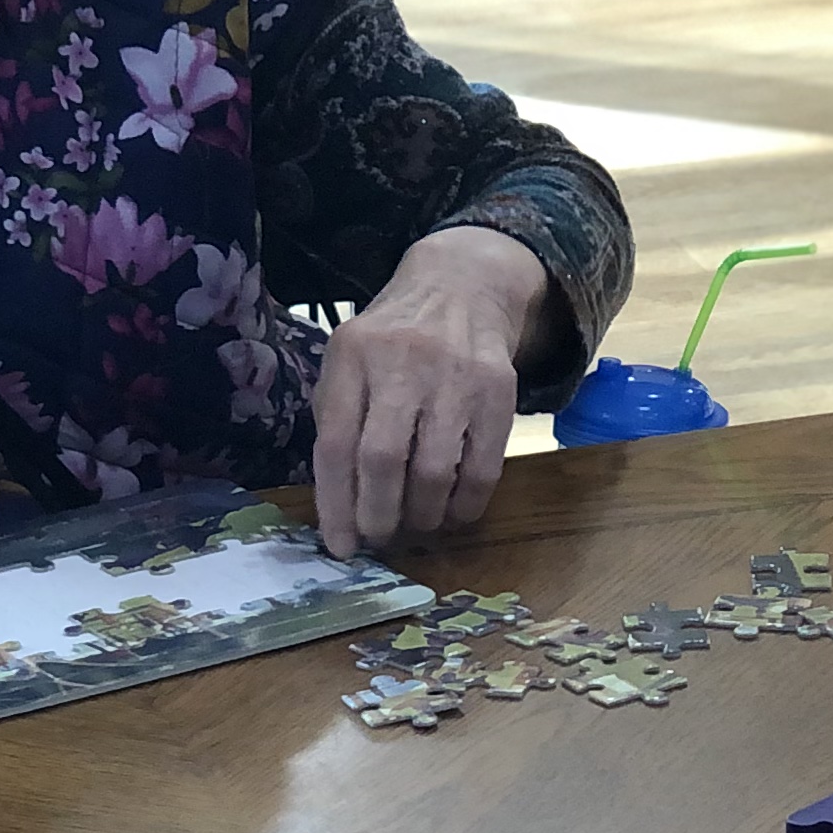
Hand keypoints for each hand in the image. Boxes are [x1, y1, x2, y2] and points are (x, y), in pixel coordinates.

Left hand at [313, 226, 548, 556]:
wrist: (461, 286)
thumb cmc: (393, 340)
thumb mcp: (351, 361)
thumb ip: (339, 420)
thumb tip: (338, 508)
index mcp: (352, 356)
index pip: (334, 444)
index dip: (335, 505)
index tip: (341, 545)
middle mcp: (401, 362)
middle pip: (382, 459)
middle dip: (378, 515)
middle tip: (379, 537)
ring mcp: (454, 375)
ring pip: (433, 471)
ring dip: (422, 515)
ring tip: (416, 524)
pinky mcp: (498, 390)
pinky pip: (483, 467)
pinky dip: (466, 504)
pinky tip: (453, 511)